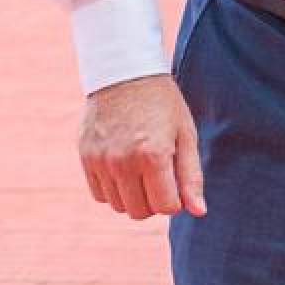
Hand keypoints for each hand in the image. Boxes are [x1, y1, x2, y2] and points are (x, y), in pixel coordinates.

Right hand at [79, 75, 205, 220]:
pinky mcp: (86, 158)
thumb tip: (198, 212)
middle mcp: (123, 161)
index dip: (175, 199)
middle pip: (140, 212)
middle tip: (159, 176)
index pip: (166, 207)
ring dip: (133, 196)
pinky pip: (100, 194)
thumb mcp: (185, 133)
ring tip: (141, 169)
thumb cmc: (162, 103)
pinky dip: (113, 189)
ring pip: (119, 206)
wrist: (124, 72)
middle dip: (154, 201)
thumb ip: (191, 175)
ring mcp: (101, 160)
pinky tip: (123, 167)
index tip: (175, 181)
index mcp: (154, 155)